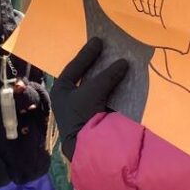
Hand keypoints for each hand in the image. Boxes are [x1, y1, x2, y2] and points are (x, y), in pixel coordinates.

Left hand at [51, 38, 127, 158]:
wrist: (92, 148)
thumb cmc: (83, 115)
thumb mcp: (93, 90)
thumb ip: (107, 75)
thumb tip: (123, 62)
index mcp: (61, 92)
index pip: (73, 68)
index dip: (86, 54)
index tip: (98, 40)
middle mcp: (71, 99)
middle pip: (87, 76)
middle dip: (100, 64)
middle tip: (110, 48)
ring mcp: (86, 108)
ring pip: (99, 86)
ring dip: (110, 76)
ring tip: (122, 60)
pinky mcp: (100, 115)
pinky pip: (109, 96)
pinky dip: (117, 87)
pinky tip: (127, 78)